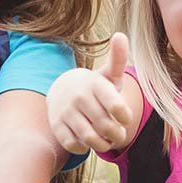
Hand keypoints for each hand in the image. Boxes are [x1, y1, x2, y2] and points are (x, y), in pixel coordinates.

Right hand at [47, 33, 132, 153]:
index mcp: (95, 84)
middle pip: (105, 125)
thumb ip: (118, 59)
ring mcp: (65, 112)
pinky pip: (73, 145)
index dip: (125, 117)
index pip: (116, 105)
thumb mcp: (108, 74)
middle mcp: (79, 97)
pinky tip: (89, 141)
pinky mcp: (56, 126)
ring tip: (108, 140)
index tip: (125, 118)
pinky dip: (84, 148)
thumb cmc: (95, 86)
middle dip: (117, 134)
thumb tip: (120, 34)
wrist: (62, 91)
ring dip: (103, 144)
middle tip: (119, 134)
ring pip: (90, 138)